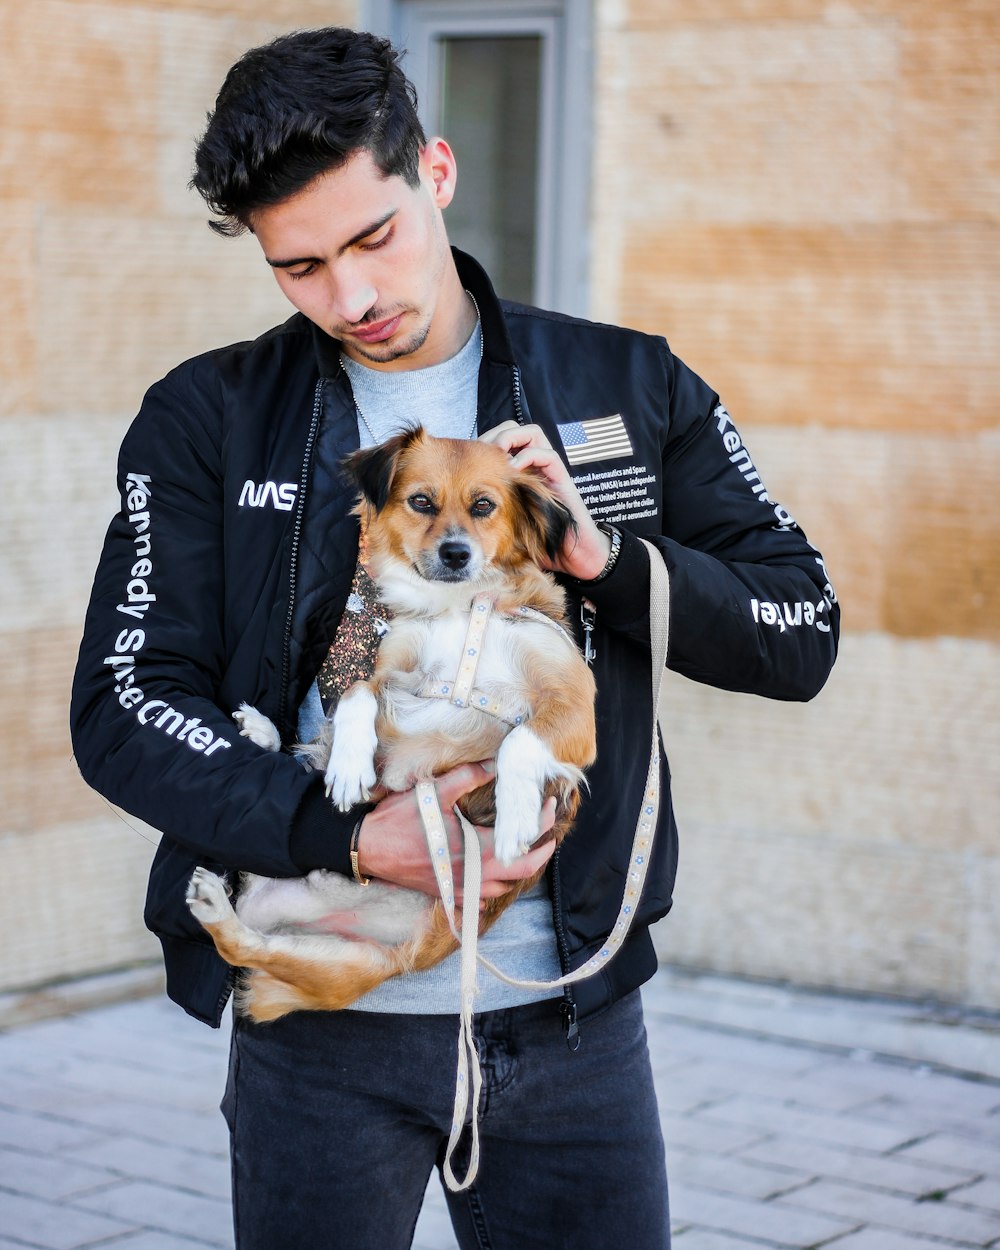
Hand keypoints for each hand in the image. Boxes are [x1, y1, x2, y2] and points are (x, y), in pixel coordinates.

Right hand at [356, 761, 557, 903]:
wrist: (367, 848)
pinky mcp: (447, 894)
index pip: (523, 841)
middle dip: (541, 851)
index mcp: (474, 848)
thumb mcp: (434, 792)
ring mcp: (460, 888)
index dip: (543, 823)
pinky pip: (482, 898)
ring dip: (519, 868)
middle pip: (523, 870)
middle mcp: (472, 874)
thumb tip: (495, 763)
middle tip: (546, 830)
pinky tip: (493, 869)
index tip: (549, 805)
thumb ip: (468, 777)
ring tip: (522, 846)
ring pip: (505, 887)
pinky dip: (495, 885)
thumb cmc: (398, 819)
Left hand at [478, 421, 610, 579]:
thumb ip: (487, 506)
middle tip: (479, 454)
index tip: (466, 456)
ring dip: (511, 440)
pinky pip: (546, 454)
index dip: (481, 442)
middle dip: (493, 436)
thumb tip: (449, 503)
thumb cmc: (536, 542)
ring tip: (496, 457)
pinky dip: (527, 457)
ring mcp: (548, 471)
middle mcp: (533, 466)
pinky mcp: (561, 479)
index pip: (499, 439)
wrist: (569, 555)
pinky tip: (513, 470)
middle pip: (512, 429)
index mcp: (518, 472)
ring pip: (531, 433)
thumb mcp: (504, 522)